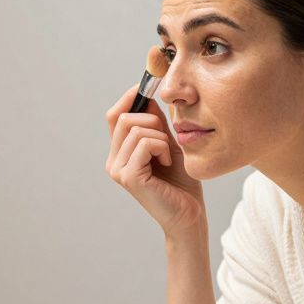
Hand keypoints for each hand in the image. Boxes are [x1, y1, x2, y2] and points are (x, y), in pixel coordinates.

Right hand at [104, 84, 205, 235]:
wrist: (189, 214)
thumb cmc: (182, 183)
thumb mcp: (169, 143)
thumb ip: (157, 123)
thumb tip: (148, 96)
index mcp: (119, 153)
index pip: (115, 115)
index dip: (131, 98)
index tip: (150, 89)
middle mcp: (113, 161)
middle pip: (123, 117)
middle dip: (152, 121)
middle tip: (167, 140)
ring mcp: (118, 170)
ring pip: (135, 129)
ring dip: (160, 136)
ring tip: (168, 155)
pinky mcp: (128, 177)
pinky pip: (144, 143)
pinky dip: (161, 147)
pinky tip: (167, 163)